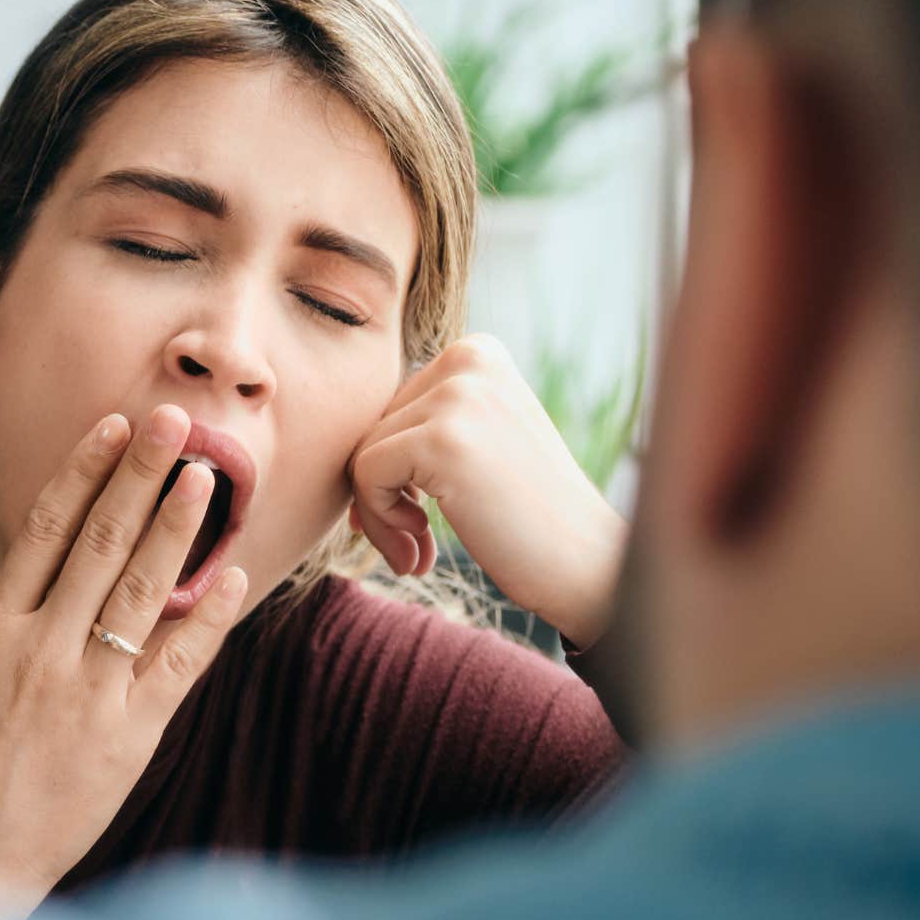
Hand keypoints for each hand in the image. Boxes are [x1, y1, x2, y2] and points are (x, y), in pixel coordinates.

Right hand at [0, 405, 248, 919]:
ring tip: (208, 477)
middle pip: (101, 542)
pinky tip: (236, 577)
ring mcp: (88, 688)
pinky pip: (178, 665)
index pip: (46, 530)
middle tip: (177, 421)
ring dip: (177, 529)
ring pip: (142, 591)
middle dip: (141, 475)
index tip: (112, 425)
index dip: (83, 471)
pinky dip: (209, 619)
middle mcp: (42, 646)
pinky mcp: (129, 733)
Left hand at [347, 334, 627, 648]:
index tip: (417, 516)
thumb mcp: (477, 444)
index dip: (389, 469)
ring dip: (378, 516)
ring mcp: (458, 397)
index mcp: (477, 352)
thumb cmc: (527, 518)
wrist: (587, 567)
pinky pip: (365, 475)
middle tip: (415, 542)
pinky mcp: (442, 440)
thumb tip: (331, 441)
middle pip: (370, 426)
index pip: (389, 406)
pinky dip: (378, 523)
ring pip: (361, 453)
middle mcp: (469, 358)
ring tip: (417, 551)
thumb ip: (418, 427)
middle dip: (380, 494)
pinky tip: (420, 553)